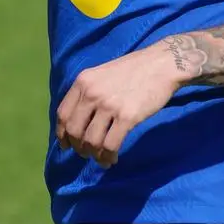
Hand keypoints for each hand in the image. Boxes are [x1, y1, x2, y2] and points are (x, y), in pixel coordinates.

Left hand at [55, 41, 183, 168]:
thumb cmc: (134, 69)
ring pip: (91, 142)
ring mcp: (109, 105)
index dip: (62, 134)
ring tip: (101, 158)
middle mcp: (92, 93)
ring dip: (94, 155)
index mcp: (83, 81)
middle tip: (86, 154)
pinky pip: (110, 145)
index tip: (66, 145)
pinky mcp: (127, 117)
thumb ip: (88, 92)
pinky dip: (108, 157)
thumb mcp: (102, 74)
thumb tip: (78, 120)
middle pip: (74, 131)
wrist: (162, 64)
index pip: (63, 114)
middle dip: (78, 148)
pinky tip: (112, 158)